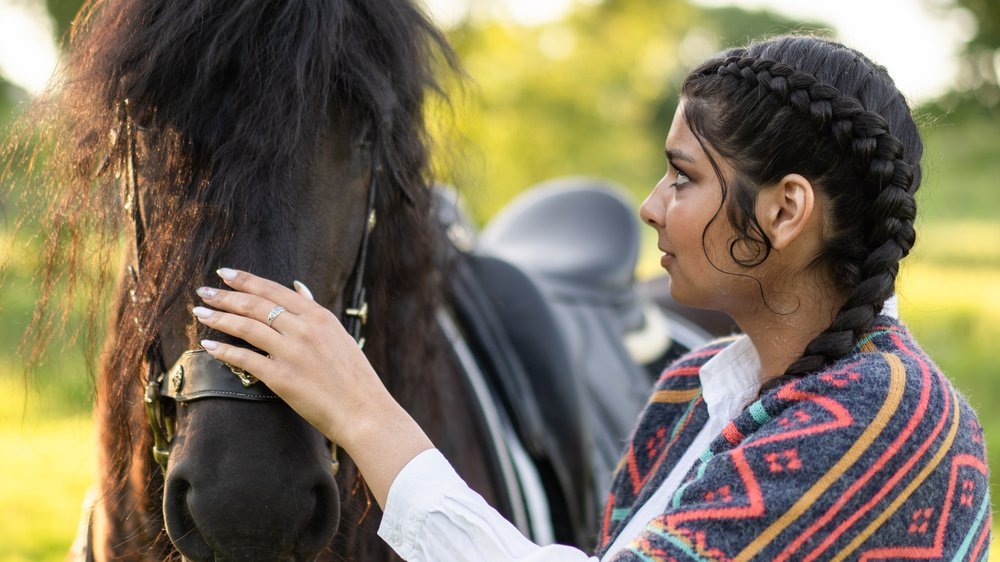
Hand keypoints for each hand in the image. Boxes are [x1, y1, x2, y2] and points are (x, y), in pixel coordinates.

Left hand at [192, 269, 432, 502]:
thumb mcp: (339, 335)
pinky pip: (245, 358)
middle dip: (225, 296)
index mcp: (319, 317)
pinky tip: (209, 345)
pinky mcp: (281, 377)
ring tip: (200, 312)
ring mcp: (292, 352)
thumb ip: (314, 311)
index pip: (274, 290)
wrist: (364, 411)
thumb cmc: (354, 377)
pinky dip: (224, 350)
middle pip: (256, 305)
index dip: (247, 280)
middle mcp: (304, 329)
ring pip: (246, 327)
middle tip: (204, 292)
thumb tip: (297, 288)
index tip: (225, 274)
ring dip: (219, 318)